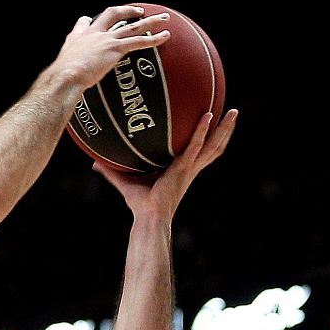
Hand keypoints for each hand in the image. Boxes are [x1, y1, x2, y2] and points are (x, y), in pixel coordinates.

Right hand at [54, 6, 173, 91]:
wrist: (65, 77)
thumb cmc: (60, 79)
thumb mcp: (59, 71)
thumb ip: (64, 73)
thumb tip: (61, 86)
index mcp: (79, 38)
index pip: (84, 23)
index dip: (89, 21)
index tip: (91, 19)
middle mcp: (94, 34)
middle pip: (112, 14)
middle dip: (126, 11)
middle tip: (138, 11)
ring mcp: (106, 40)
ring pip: (133, 26)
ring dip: (150, 21)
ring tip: (164, 18)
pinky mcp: (115, 49)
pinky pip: (139, 41)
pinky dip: (154, 39)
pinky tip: (165, 37)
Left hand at [95, 109, 238, 215]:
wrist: (148, 217)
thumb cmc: (140, 204)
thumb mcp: (125, 181)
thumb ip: (111, 171)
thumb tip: (94, 163)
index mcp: (183, 170)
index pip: (201, 152)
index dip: (209, 139)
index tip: (213, 124)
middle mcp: (191, 168)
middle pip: (215, 147)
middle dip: (225, 131)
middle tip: (233, 113)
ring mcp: (190, 168)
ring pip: (213, 145)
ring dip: (225, 129)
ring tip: (234, 112)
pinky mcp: (184, 168)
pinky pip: (196, 145)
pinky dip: (202, 131)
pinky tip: (207, 115)